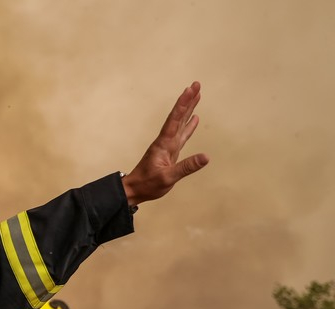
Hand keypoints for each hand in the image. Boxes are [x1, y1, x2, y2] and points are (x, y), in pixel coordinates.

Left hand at [122, 81, 210, 206]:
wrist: (135, 190)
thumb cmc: (147, 184)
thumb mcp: (167, 178)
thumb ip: (186, 167)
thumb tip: (206, 157)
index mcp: (164, 144)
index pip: (175, 120)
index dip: (183, 104)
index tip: (191, 89)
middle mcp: (166, 141)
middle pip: (178, 117)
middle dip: (187, 100)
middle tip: (196, 85)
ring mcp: (168, 146)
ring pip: (181, 123)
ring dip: (189, 109)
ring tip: (197, 95)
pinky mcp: (170, 151)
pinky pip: (182, 134)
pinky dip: (188, 125)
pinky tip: (194, 118)